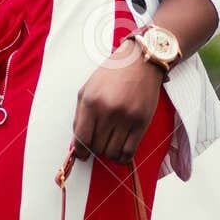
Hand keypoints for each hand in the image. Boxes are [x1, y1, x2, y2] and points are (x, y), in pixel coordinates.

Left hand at [72, 37, 164, 164]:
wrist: (141, 62)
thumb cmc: (112, 75)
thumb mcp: (87, 89)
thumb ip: (80, 116)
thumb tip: (77, 144)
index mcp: (91, 102)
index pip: (82, 138)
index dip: (81, 151)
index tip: (82, 154)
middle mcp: (108, 111)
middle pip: (97, 147)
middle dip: (95, 149)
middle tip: (98, 143)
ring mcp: (126, 117)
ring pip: (112, 152)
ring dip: (108, 152)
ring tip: (109, 144)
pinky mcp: (141, 122)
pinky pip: (129, 152)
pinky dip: (122, 157)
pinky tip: (120, 152)